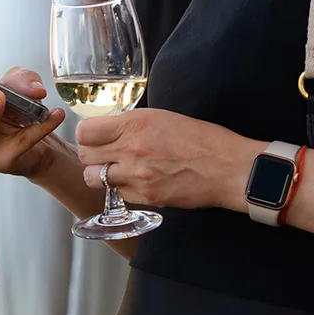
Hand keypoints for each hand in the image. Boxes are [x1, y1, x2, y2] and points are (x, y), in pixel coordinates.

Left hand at [76, 107, 258, 210]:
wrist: (228, 167)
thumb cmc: (201, 138)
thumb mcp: (161, 118)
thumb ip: (130, 124)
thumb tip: (108, 130)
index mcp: (135, 124)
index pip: (85, 131)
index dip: (87, 134)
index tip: (95, 136)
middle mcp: (131, 149)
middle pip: (84, 155)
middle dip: (91, 154)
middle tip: (104, 154)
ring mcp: (137, 176)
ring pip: (93, 178)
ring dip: (100, 174)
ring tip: (115, 170)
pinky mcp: (146, 197)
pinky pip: (117, 194)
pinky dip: (122, 189)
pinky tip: (136, 182)